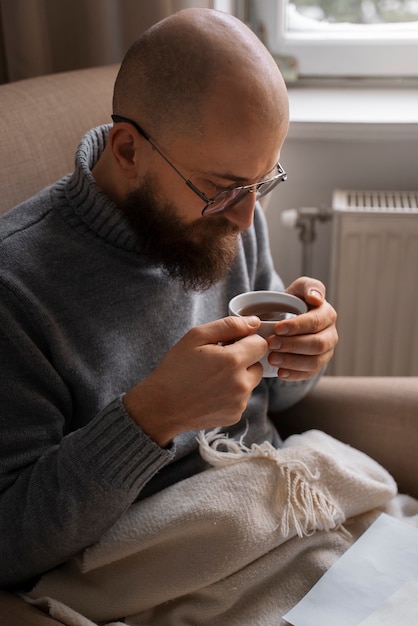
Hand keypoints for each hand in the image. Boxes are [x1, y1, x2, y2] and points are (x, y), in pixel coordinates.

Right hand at [123, 316, 266, 445]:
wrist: (161, 406)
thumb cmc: (176, 369)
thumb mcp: (196, 337)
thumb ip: (229, 325)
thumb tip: (254, 322)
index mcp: (233, 361)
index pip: (261, 344)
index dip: (246, 341)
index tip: (230, 344)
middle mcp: (241, 384)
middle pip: (258, 364)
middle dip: (244, 359)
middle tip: (218, 361)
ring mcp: (239, 403)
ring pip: (251, 382)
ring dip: (238, 377)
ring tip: (212, 378)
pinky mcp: (235, 416)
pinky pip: (242, 398)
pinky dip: (232, 394)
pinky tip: (211, 392)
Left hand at [267, 277, 337, 380]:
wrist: (284, 320)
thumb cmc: (292, 303)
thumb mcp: (298, 289)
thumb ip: (308, 286)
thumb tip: (315, 298)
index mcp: (327, 315)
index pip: (316, 322)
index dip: (297, 326)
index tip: (277, 328)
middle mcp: (330, 335)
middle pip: (317, 344)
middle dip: (293, 345)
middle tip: (271, 343)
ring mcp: (325, 353)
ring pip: (315, 362)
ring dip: (292, 361)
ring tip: (272, 358)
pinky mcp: (316, 366)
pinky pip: (309, 374)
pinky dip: (294, 375)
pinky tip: (280, 373)